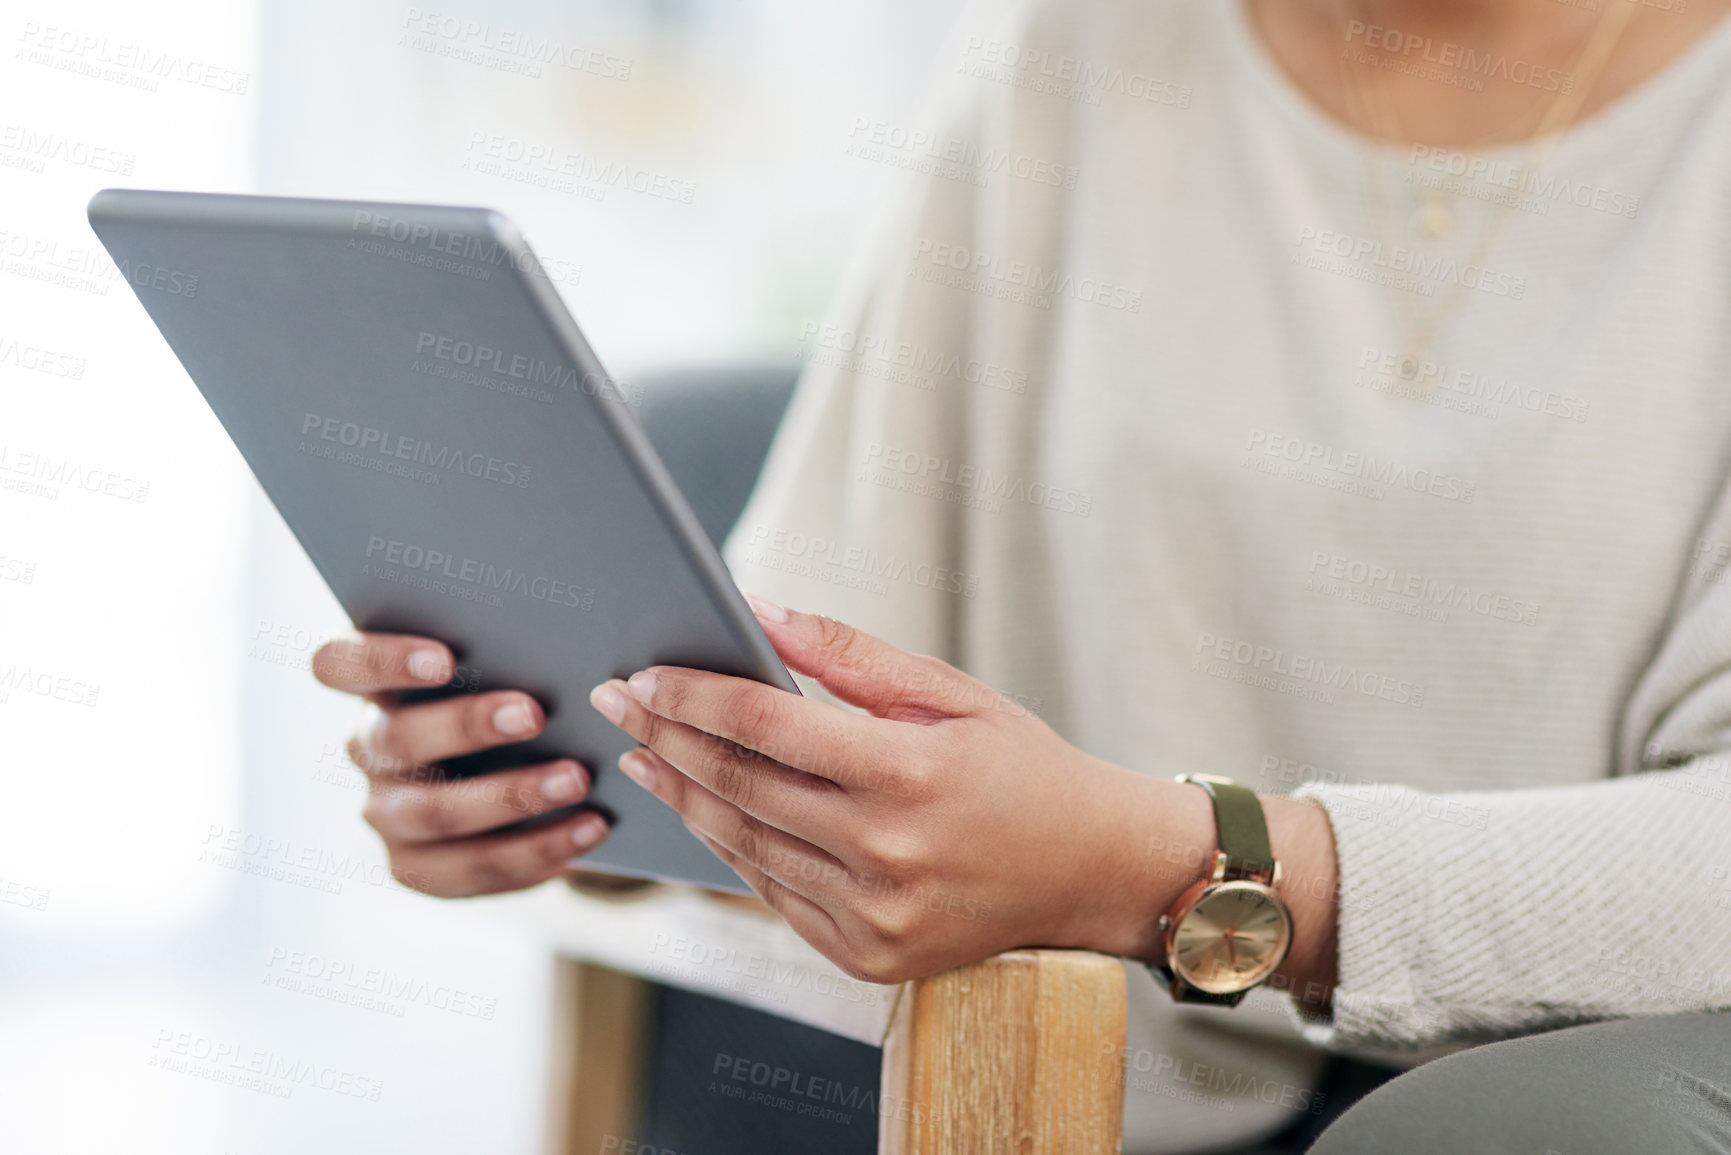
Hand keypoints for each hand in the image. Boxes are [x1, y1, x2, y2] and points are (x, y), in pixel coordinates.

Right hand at [311, 631, 609, 896]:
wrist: (518, 775)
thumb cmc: (508, 692)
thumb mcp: (500, 667)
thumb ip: (507, 649)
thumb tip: (564, 631)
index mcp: (372, 684)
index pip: (338, 662)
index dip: (383, 659)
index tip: (445, 657)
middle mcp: (366, 748)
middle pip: (396, 738)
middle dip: (467, 726)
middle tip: (534, 714)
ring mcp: (384, 813)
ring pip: (434, 812)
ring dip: (510, 797)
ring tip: (576, 779)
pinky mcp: (416, 867)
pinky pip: (473, 867)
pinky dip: (538, 849)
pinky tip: (590, 828)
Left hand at [586, 595, 1192, 983]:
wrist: (1092, 871)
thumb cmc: (1023, 766)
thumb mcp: (952, 692)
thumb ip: (850, 655)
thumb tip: (759, 612)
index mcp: (908, 774)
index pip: (766, 725)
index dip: (694, 696)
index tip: (645, 676)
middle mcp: (886, 853)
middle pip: (740, 786)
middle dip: (668, 739)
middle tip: (618, 705)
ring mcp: (875, 916)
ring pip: (746, 847)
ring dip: (685, 798)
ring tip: (646, 758)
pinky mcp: (869, 957)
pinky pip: (776, 897)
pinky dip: (733, 852)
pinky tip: (706, 814)